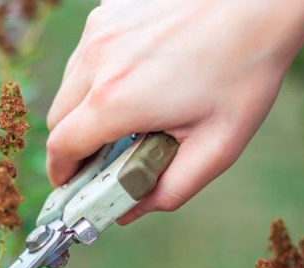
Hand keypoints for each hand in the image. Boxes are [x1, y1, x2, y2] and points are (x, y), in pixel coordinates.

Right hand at [46, 0, 303, 223]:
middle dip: (73, 144)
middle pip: (58, 119)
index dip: (62, 174)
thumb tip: (129, 212)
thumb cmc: (245, 67)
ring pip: (69, 86)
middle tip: (103, 157)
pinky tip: (139, 75)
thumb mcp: (217, 146)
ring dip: (85, 108)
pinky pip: (87, 56)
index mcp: (115, 102)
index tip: (71, 185)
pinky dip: (99, 74)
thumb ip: (169, 191)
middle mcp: (97, 63)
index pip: (61, 148)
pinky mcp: (109, 11)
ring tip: (129, 112)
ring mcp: (100, 32)